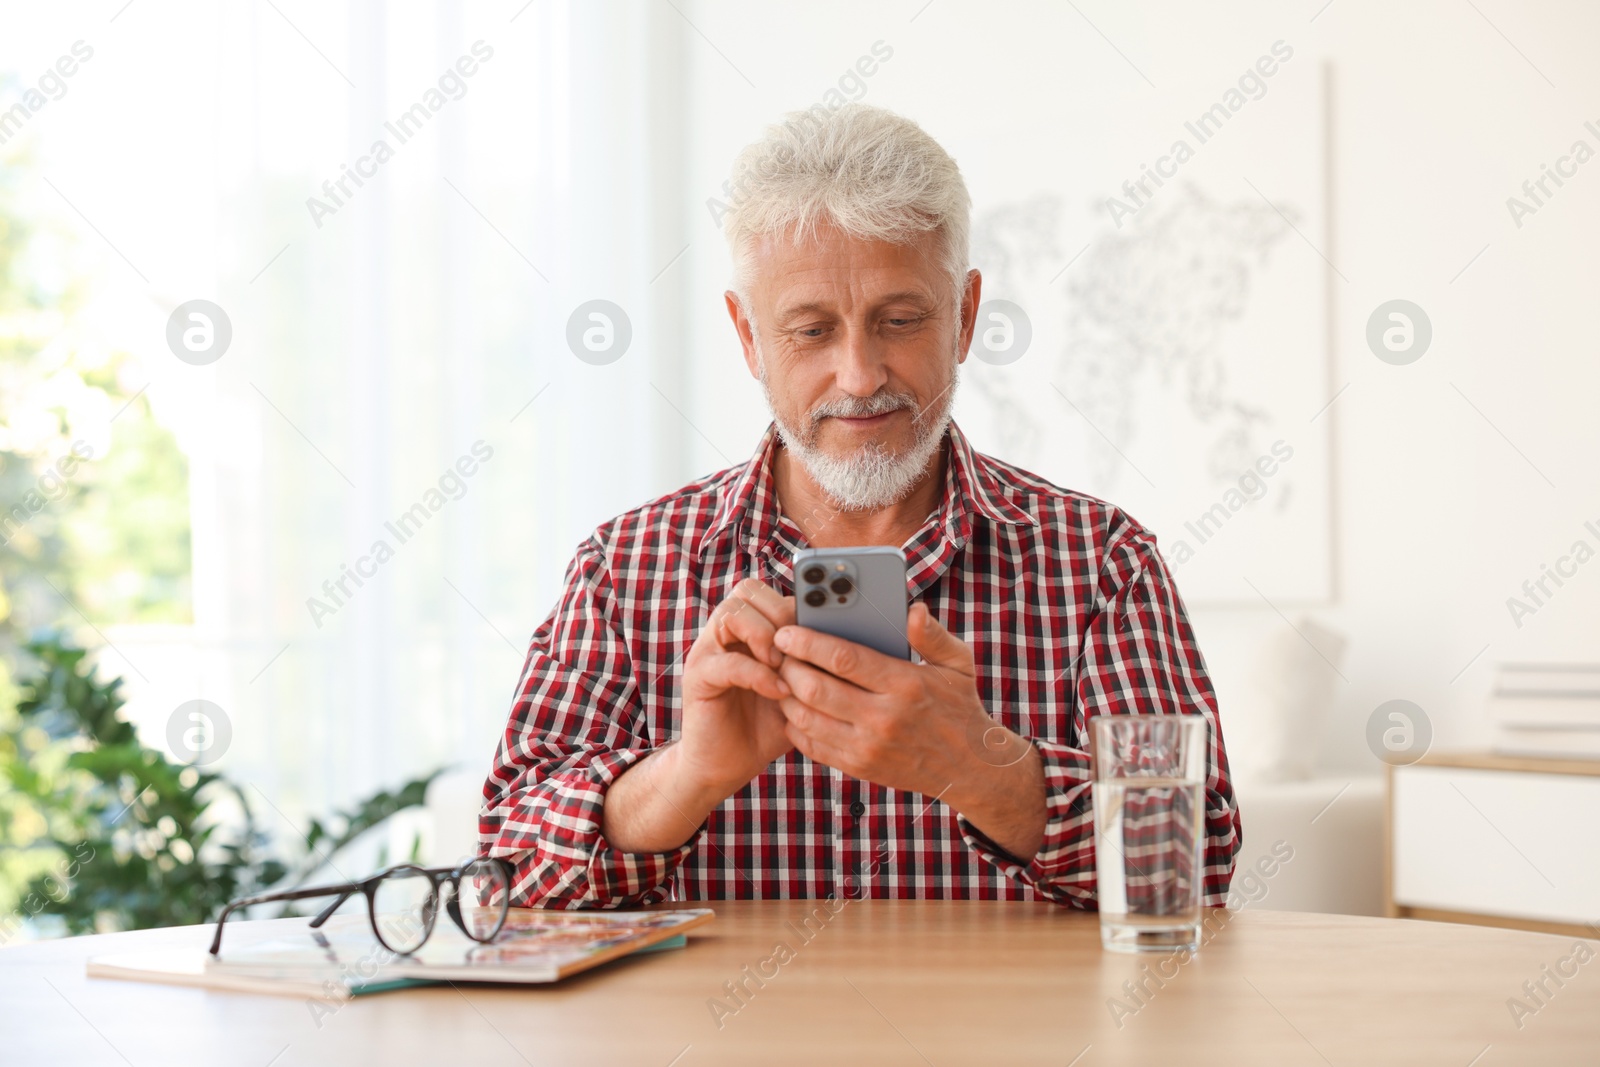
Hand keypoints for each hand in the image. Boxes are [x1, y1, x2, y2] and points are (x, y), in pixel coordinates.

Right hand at [675, 578, 796, 802]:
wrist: (727, 764)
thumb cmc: (768, 724)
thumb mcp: (799, 689)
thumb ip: (815, 663)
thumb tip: (860, 641)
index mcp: (747, 628)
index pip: (767, 589)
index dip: (793, 602)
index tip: (818, 628)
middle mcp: (724, 633)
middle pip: (747, 591)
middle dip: (779, 615)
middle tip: (798, 647)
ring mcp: (707, 651)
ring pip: (732, 615)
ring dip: (764, 637)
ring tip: (784, 666)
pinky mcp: (698, 677)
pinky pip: (727, 661)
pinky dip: (758, 674)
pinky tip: (779, 692)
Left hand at [772, 602, 1045, 858]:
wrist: (969, 767)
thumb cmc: (958, 705)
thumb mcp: (957, 664)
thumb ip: (932, 634)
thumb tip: (911, 609)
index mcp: (905, 685)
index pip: (843, 659)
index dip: (808, 642)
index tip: (786, 631)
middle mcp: (883, 718)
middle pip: (815, 689)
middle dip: (787, 667)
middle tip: (777, 652)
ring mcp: (868, 747)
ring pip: (806, 718)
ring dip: (786, 695)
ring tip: (783, 676)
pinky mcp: (859, 767)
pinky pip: (812, 745)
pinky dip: (795, 724)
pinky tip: (794, 706)